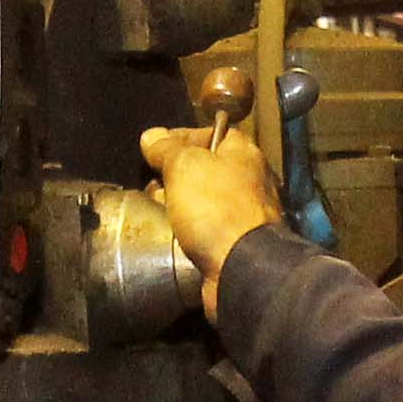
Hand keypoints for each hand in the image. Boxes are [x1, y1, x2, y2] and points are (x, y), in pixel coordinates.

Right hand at [138, 112, 286, 300]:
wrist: (240, 268)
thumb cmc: (215, 208)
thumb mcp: (185, 167)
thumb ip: (167, 149)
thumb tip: (151, 136)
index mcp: (244, 153)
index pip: (211, 132)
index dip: (180, 137)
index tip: (154, 147)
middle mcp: (251, 180)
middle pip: (206, 168)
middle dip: (175, 174)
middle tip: (153, 184)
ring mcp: (247, 214)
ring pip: (204, 200)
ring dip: (179, 204)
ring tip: (159, 210)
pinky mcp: (238, 243)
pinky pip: (207, 228)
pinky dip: (190, 228)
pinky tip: (173, 233)